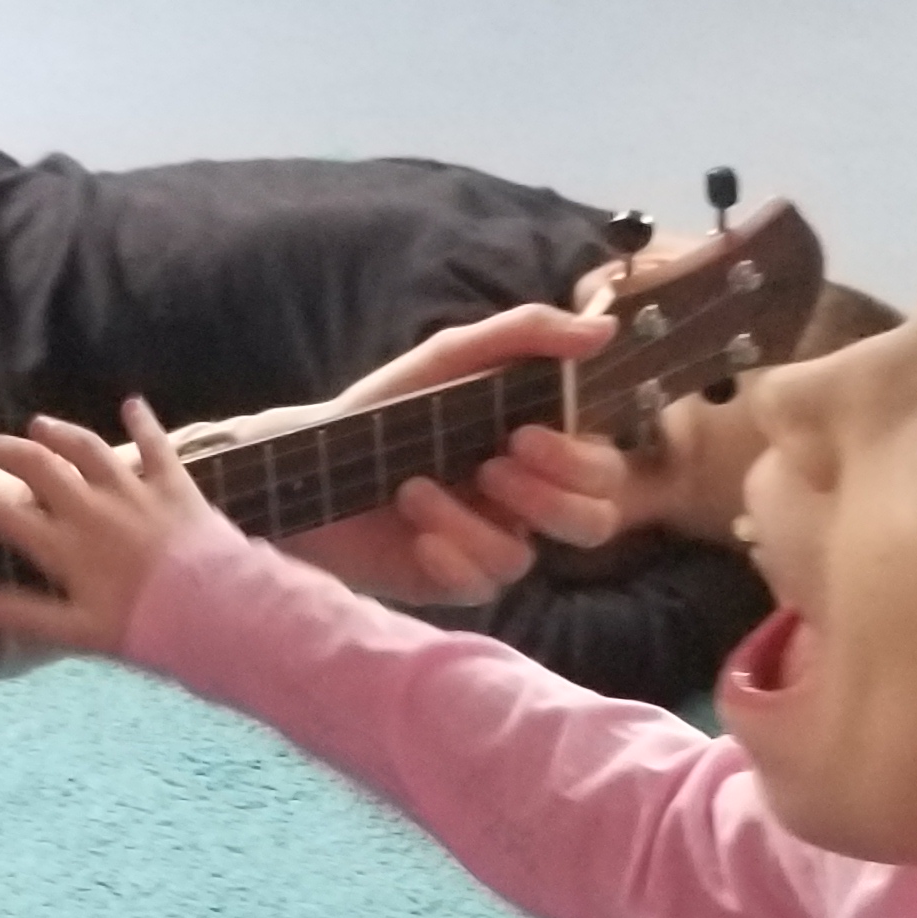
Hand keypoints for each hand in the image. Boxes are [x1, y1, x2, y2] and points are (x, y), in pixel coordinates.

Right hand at [0, 401, 215, 659]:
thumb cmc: (146, 628)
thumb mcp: (78, 634)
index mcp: (65, 547)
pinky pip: (156, 446)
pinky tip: (133, 403)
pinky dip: (143, 423)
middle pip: (40, 467)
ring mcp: (134, 492)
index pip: (1, 509)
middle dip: (7, 450)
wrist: (216, 610)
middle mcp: (92, 510)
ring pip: (89, 449)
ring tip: (40, 423)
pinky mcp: (174, 486)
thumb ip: (26, 614)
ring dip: (61, 433)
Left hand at [295, 301, 626, 605]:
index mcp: (541, 452)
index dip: (578, 462)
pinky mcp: (452, 581)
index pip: (603, 471)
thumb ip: (524, 335)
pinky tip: (417, 534)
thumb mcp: (451, 357)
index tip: (523, 434)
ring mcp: (491, 546)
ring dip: (469, 522)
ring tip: (414, 489)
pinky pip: (479, 589)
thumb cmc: (388, 406)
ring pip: (522, 558)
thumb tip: (604, 328)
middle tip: (490, 467)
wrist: (311, 461)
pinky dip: (451, 559)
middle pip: (592, 525)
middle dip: (549, 501)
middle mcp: (527, 504)